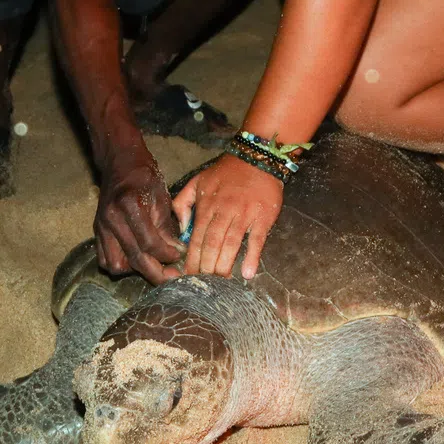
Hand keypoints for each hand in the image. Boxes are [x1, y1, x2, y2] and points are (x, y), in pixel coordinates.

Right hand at [95, 161, 183, 283]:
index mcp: (130, 205)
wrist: (120, 162)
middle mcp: (112, 218)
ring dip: (135, 270)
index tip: (180, 257)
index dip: (167, 255)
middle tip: (171, 278)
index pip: (149, 243)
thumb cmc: (144, 176)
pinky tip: (136, 258)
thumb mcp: (161, 197)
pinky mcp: (96, 231)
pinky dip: (121, 264)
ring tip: (153, 264)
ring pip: (116, 265)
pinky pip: (105, 260)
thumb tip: (177, 253)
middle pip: (133, 259)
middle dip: (155, 273)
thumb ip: (166, 227)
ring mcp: (101, 226)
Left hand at [172, 153, 282, 278]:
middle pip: (212, 243)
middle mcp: (224, 211)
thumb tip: (180, 230)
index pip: (196, 237)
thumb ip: (182, 203)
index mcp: (207, 205)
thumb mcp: (198, 181)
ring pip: (231, 243)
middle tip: (203, 285)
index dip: (191, 258)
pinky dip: (253, 256)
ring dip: (225, 265)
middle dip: (206, 267)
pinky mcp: (263, 216)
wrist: (257, 157)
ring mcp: (244, 214)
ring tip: (220, 283)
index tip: (187, 276)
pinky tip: (248, 273)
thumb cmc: (226, 173)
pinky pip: (257, 238)